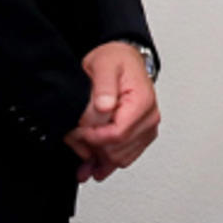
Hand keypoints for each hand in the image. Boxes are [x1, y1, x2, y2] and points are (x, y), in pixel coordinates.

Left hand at [63, 42, 159, 182]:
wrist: (124, 60)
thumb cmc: (117, 60)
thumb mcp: (105, 64)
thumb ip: (104, 85)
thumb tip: (104, 106)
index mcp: (143, 101)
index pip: (118, 134)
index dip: (94, 137)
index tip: (79, 130)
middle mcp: (149, 118)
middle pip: (119, 151)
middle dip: (93, 148)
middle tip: (74, 137)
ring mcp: (146, 129)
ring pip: (121, 159)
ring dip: (98, 158)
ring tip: (80, 149)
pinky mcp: (141, 136)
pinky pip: (125, 159)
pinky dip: (106, 162)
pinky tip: (91, 161)